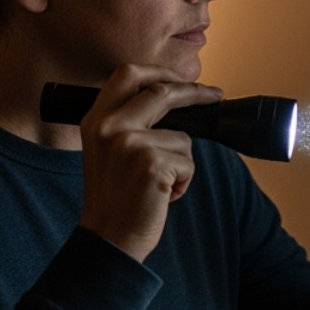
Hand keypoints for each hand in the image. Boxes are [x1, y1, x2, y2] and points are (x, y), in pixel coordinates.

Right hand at [77, 64, 222, 261]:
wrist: (108, 239)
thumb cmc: (116, 199)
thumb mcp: (108, 152)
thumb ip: (128, 124)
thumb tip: (172, 100)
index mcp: (95, 120)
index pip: (128, 74)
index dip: (159, 70)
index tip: (179, 77)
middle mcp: (109, 126)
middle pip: (162, 91)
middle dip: (194, 92)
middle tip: (215, 95)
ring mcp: (129, 143)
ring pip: (183, 137)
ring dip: (182, 163)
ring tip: (159, 186)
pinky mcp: (152, 163)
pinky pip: (188, 163)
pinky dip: (184, 181)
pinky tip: (163, 196)